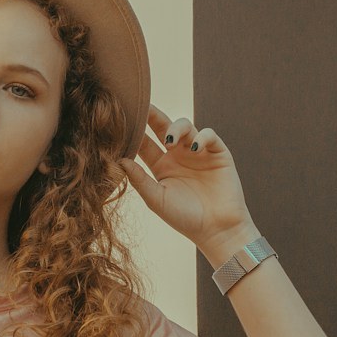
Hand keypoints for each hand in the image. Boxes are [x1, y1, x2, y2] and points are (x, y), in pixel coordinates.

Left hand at [121, 103, 254, 253]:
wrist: (217, 230)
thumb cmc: (184, 218)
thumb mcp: (157, 199)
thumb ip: (139, 180)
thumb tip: (119, 160)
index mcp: (161, 166)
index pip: (145, 142)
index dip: (135, 131)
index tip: (122, 121)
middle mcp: (178, 155)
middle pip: (163, 127)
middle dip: (153, 115)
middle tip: (143, 106)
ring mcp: (198, 152)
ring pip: (185, 126)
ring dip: (176, 129)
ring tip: (170, 142)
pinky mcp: (218, 153)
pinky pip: (209, 135)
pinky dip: (202, 137)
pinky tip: (194, 148)